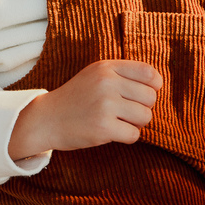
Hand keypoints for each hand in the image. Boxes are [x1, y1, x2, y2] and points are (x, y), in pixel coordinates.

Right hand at [11, 60, 161, 158]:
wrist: (45, 119)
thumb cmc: (76, 98)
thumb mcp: (95, 75)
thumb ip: (122, 75)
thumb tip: (158, 85)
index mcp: (106, 68)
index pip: (150, 74)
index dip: (152, 87)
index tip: (140, 96)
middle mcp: (106, 83)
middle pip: (150, 98)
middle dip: (142, 109)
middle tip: (123, 113)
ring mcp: (105, 105)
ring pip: (145, 117)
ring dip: (135, 124)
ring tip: (116, 122)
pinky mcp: (103, 127)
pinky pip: (134, 135)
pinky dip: (126, 137)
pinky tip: (110, 132)